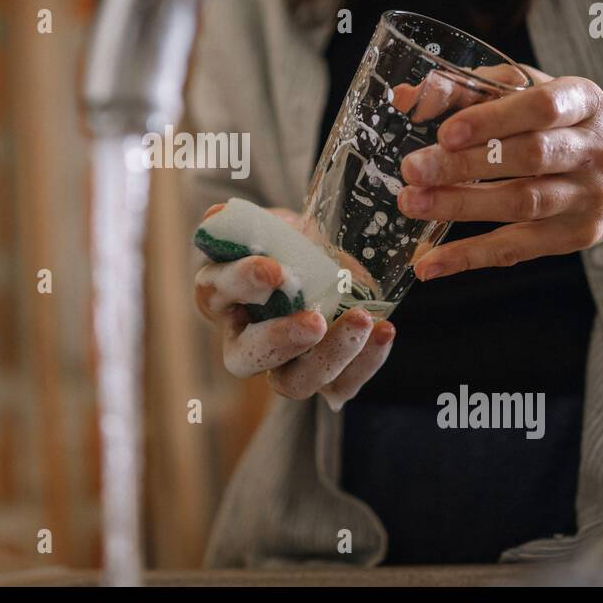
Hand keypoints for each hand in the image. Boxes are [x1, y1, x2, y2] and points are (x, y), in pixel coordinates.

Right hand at [193, 203, 395, 409]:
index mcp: (218, 294)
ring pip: (293, 383)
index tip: (273, 271)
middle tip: (315, 322)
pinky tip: (384, 330)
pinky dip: (366, 361)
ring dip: (330, 355)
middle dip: (281, 340)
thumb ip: (248, 223)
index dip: (242, 283)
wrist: (322, 262)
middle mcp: (243, 340)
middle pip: (246, 358)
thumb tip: (218, 216)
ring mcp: (283, 365)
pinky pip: (341, 385)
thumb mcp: (267, 224)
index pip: (218, 292)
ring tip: (363, 320)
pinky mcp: (323, 377)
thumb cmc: (284, 242)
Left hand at [396, 67, 602, 279]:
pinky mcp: (573, 238)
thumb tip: (408, 97)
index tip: (447, 131)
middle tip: (413, 168)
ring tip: (412, 203)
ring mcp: (587, 198)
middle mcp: (593, 150)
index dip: (493, 120)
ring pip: (522, 204)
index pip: (542, 107)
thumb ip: (471, 88)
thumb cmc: (569, 123)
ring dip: (461, 206)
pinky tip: (429, 262)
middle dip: (465, 165)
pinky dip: (469, 257)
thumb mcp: (534, 90)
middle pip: (529, 157)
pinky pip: (516, 249)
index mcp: (584, 101)